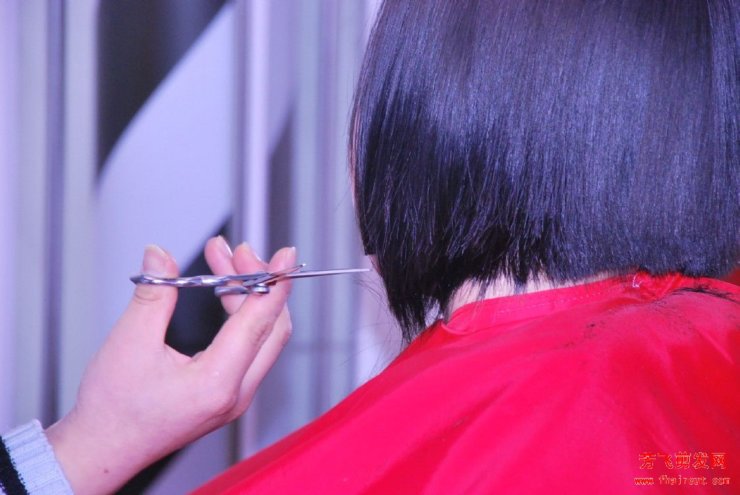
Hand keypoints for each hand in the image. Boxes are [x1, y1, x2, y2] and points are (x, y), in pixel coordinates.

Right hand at [46, 237, 294, 494]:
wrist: (101, 450)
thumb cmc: (113, 411)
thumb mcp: (129, 343)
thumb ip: (153, 295)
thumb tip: (160, 256)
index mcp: (217, 383)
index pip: (260, 322)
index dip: (274, 282)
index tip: (283, 254)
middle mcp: (236, 394)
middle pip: (270, 327)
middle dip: (256, 281)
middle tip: (234, 251)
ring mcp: (235, 396)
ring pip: (262, 336)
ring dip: (248, 295)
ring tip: (223, 262)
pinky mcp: (228, 394)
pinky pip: (250, 348)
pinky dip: (241, 316)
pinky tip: (224, 292)